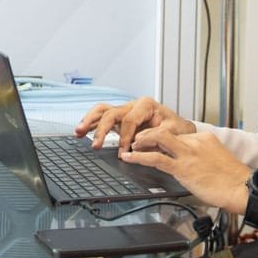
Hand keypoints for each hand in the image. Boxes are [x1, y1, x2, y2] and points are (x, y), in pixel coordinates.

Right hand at [74, 95, 195, 152]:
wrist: (179, 128)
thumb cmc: (177, 129)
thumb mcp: (174, 131)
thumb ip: (156, 136)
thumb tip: (137, 142)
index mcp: (146, 105)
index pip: (130, 120)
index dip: (126, 137)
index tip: (124, 152)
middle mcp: (133, 105)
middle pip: (111, 113)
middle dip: (101, 129)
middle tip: (95, 144)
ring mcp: (124, 111)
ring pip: (102, 111)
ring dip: (89, 121)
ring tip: (78, 131)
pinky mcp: (119, 118)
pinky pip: (102, 117)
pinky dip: (91, 123)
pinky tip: (81, 131)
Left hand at [119, 129, 250, 214]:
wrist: (242, 189)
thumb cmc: (233, 180)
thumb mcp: (215, 160)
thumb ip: (200, 158)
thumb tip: (188, 165)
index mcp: (204, 138)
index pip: (176, 133)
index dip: (160, 136)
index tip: (151, 140)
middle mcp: (195, 141)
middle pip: (164, 131)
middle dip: (147, 134)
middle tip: (136, 140)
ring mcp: (188, 153)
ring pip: (157, 138)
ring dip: (141, 141)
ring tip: (130, 146)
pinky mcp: (183, 167)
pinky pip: (156, 159)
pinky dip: (139, 157)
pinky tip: (130, 158)